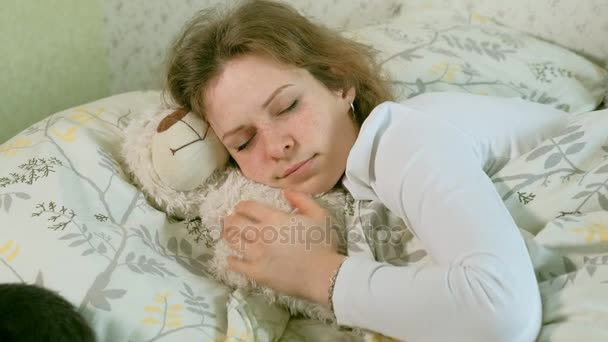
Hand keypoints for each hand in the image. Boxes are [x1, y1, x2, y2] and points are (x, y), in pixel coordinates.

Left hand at [221, 189, 345, 305]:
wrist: (323, 275)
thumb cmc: (323, 244)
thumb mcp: (319, 215)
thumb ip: (302, 199)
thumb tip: (285, 192)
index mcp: (274, 219)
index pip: (249, 207)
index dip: (241, 206)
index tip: (239, 208)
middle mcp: (260, 234)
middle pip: (236, 223)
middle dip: (230, 219)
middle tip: (229, 220)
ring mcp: (256, 254)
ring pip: (233, 242)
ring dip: (228, 236)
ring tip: (227, 235)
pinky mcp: (256, 273)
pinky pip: (237, 265)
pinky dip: (232, 261)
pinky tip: (231, 259)